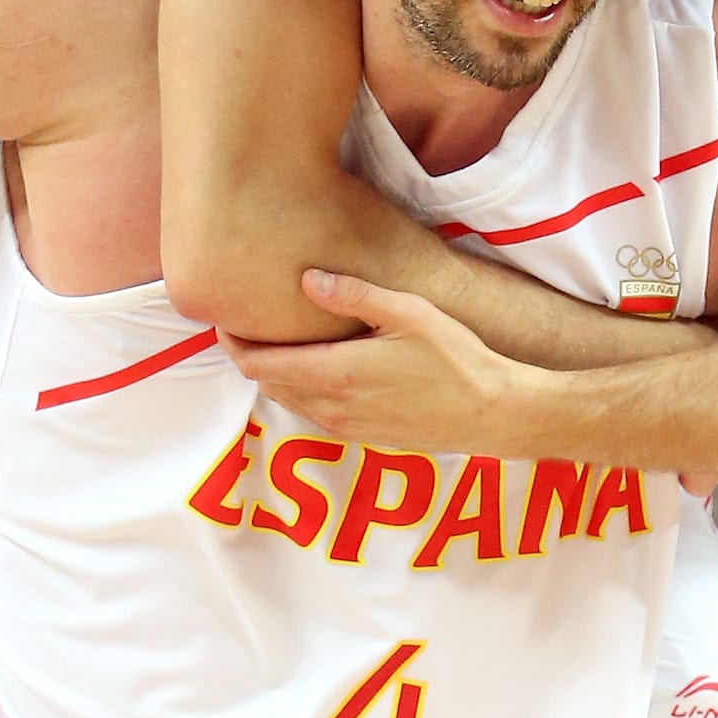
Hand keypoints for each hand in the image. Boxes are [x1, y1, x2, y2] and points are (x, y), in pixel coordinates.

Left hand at [224, 270, 550, 456]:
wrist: (492, 414)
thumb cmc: (456, 359)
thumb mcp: (409, 314)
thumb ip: (355, 295)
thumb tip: (306, 279)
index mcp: (334, 374)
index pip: (257, 364)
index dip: (232, 342)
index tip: (225, 317)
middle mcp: (330, 407)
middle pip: (267, 383)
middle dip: (250, 354)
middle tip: (247, 320)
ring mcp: (345, 428)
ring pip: (289, 400)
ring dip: (276, 373)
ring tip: (277, 339)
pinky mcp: (362, 438)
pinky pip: (314, 413)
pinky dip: (301, 389)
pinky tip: (317, 366)